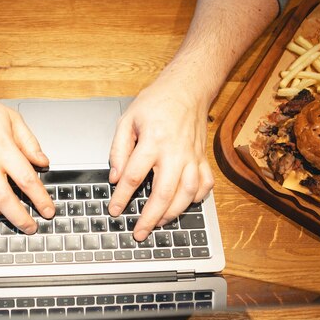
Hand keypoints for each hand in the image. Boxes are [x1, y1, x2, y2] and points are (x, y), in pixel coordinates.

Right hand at [0, 87, 54, 235]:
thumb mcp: (11, 118)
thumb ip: (29, 142)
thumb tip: (43, 162)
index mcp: (2, 147)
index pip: (26, 178)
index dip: (40, 198)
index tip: (48, 211)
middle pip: (3, 196)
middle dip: (20, 216)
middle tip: (31, 227)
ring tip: (6, 220)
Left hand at [107, 80, 213, 240]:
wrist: (188, 88)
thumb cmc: (156, 102)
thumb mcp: (127, 120)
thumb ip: (118, 150)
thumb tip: (115, 177)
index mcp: (153, 141)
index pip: (133, 176)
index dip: (122, 197)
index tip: (115, 210)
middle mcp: (175, 152)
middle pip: (163, 193)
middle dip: (149, 217)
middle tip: (138, 232)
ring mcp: (193, 157)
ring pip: (186, 194)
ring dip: (172, 214)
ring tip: (158, 223)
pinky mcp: (203, 158)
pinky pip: (205, 185)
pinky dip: (197, 199)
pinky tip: (185, 205)